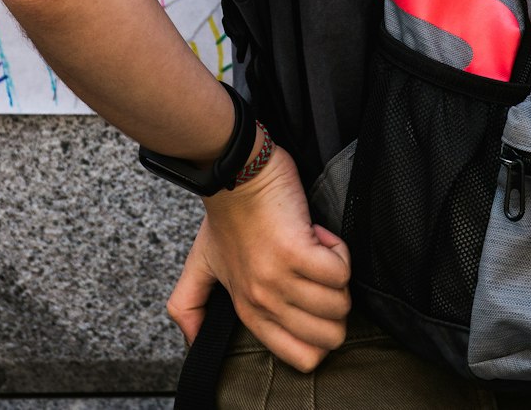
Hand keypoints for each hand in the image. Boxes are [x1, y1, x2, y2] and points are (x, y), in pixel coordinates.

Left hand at [166, 144, 350, 373]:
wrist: (233, 172)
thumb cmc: (225, 213)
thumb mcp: (202, 264)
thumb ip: (190, 306)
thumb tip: (192, 342)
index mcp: (248, 310)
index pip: (302, 358)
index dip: (320, 334)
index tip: (311, 296)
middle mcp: (263, 301)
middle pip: (328, 337)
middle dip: (336, 307)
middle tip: (319, 273)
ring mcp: (279, 278)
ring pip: (339, 305)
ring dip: (337, 275)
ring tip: (316, 249)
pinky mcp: (296, 251)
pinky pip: (340, 271)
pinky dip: (339, 252)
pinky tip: (319, 236)